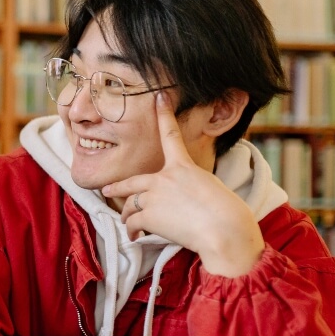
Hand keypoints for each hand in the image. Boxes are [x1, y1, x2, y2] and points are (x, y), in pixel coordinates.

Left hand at [100, 92, 263, 276]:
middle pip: (131, 182)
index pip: (171, 135)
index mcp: (183, 167)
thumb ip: (191, 186)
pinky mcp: (148, 215)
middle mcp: (164, 178)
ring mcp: (153, 196)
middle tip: (107, 190)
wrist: (224, 230)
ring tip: (130, 226)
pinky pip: (132, 223)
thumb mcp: (211, 188)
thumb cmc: (227, 214)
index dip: (164, 114)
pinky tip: (136, 237)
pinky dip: (132, 232)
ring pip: (129, 206)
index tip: (159, 98)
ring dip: (128, 217)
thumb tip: (182, 197)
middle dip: (117, 188)